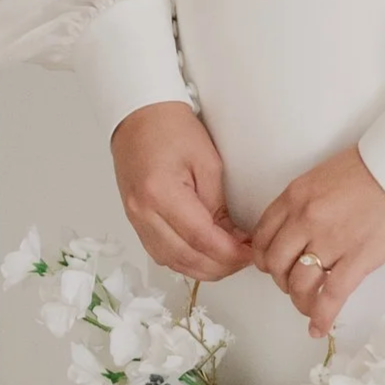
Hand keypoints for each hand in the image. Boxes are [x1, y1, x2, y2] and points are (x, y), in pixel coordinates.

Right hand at [110, 102, 250, 281]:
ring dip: (202, 268)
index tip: (250, 252)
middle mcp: (142, 211)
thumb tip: (232, 237)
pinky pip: (160, 253)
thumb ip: (218, 205)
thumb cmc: (171, 128)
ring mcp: (135, 218)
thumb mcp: (208, 162)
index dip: (230, 253)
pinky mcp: (135, 220)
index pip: (201, 239)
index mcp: (160, 193)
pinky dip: (184, 261)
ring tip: (229, 260)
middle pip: (185, 257)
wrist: (139, 115)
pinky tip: (204, 256)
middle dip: (220, 266)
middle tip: (245, 258)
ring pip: (171, 262)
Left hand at [250, 147, 384, 338]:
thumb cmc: (376, 166)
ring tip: (307, 305)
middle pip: (275, 263)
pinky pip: (330, 297)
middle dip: (280, 279)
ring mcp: (330, 241)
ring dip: (299, 300)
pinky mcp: (357, 260)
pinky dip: (321, 317)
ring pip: (298, 284)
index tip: (271, 263)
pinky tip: (318, 327)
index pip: (263, 234)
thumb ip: (309, 201)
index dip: (264, 255)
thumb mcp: (327, 175)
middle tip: (292, 282)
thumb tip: (305, 227)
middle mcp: (305, 219)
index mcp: (296, 195)